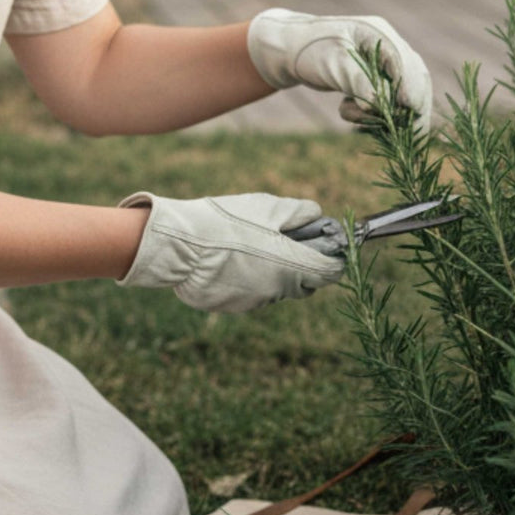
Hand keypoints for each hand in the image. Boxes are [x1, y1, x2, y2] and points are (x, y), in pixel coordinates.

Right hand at [114, 190, 344, 312]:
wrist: (180, 246)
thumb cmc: (226, 222)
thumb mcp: (268, 206)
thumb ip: (300, 212)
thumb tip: (317, 215)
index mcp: (293, 265)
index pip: (331, 273)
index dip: (334, 258)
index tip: (326, 247)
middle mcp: (278, 290)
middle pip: (305, 284)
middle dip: (302, 266)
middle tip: (285, 243)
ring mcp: (255, 302)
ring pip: (276, 288)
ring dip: (273, 272)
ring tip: (248, 246)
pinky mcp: (234, 307)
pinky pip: (251, 294)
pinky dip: (248, 279)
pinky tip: (229, 260)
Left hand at [247, 8, 432, 132]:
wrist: (291, 51)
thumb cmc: (310, 52)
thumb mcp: (333, 64)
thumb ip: (357, 81)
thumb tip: (377, 105)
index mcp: (380, 35)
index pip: (408, 66)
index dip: (412, 91)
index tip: (409, 111)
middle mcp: (388, 47)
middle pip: (414, 81)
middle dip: (406, 109)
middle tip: (400, 132)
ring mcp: (385, 64)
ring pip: (402, 95)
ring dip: (386, 114)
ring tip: (354, 115)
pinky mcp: (377, 79)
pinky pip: (388, 102)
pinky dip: (374, 114)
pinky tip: (347, 109)